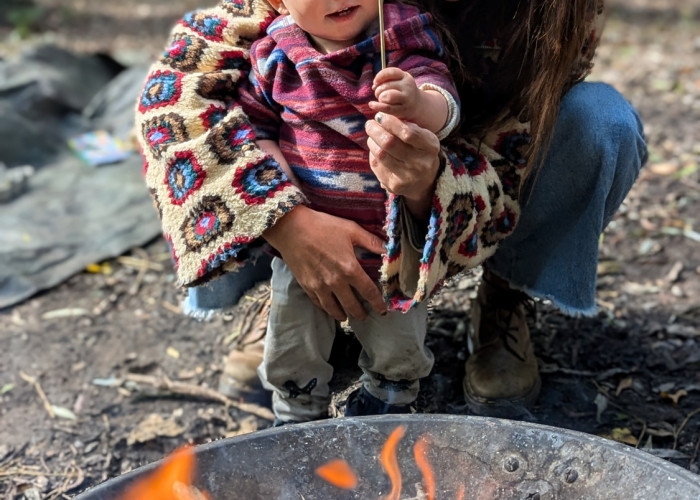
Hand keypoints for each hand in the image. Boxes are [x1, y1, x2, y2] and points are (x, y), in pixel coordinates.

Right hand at [262, 205, 387, 320]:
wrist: (291, 228)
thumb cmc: (322, 226)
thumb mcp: (350, 229)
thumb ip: (371, 241)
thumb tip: (388, 249)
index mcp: (350, 269)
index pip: (369, 292)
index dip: (378, 303)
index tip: (383, 310)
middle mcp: (336, 282)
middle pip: (352, 306)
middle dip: (361, 314)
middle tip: (365, 316)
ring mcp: (319, 286)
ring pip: (334, 309)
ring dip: (343, 315)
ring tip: (347, 317)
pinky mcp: (306, 286)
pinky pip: (319, 303)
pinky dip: (326, 308)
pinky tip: (330, 308)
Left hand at [365, 112, 440, 219]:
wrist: (425, 180)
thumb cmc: (419, 151)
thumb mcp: (421, 137)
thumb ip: (406, 126)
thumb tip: (381, 117)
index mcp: (430, 147)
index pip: (407, 133)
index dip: (390, 123)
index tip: (380, 116)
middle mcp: (421, 164)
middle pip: (390, 143)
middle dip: (375, 130)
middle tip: (370, 124)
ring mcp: (408, 177)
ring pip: (381, 155)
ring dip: (371, 141)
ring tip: (371, 135)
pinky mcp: (395, 186)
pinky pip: (377, 166)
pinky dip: (373, 154)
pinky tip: (375, 149)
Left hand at [369, 67, 420, 121]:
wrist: (417, 105)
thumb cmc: (402, 92)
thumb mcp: (398, 82)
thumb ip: (386, 81)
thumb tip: (374, 86)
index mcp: (405, 77)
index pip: (391, 72)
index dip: (380, 76)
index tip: (375, 82)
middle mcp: (407, 86)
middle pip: (387, 85)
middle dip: (379, 90)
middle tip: (379, 94)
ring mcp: (406, 98)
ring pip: (387, 96)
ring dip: (380, 97)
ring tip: (381, 99)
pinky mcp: (402, 110)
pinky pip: (387, 108)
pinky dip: (377, 106)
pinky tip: (372, 104)